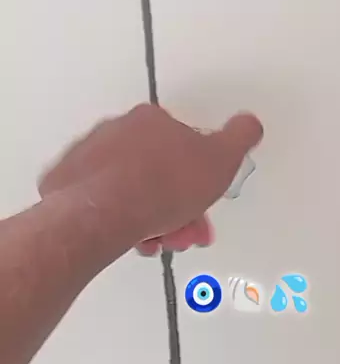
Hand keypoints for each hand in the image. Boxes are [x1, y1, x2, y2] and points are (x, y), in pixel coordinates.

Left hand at [38, 103, 262, 254]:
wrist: (104, 213)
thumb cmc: (162, 186)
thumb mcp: (221, 160)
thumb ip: (239, 138)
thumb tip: (249, 124)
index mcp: (152, 121)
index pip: (181, 148)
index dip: (196, 181)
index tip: (201, 207)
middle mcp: (117, 132)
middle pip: (154, 173)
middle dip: (174, 207)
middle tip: (181, 233)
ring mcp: (88, 157)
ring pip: (128, 191)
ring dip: (149, 218)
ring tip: (155, 242)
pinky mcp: (67, 184)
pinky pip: (100, 203)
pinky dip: (117, 220)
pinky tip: (129, 237)